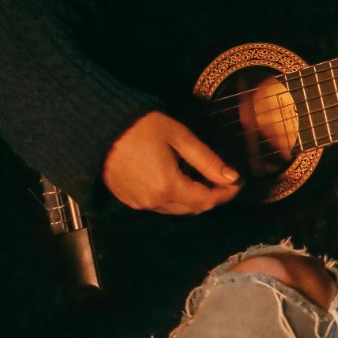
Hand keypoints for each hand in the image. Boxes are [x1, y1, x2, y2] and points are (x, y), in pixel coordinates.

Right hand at [102, 111, 241, 214]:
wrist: (98, 128)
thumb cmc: (142, 128)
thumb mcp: (180, 138)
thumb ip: (207, 160)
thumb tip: (232, 177)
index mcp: (168, 187)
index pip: (206, 201)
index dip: (225, 194)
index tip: (238, 183)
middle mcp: (152, 202)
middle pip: (191, 209)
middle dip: (211, 197)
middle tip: (224, 180)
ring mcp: (137, 203)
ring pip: (174, 209)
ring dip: (192, 199)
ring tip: (204, 179)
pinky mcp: (126, 199)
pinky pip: (157, 205)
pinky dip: (173, 197)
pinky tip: (179, 180)